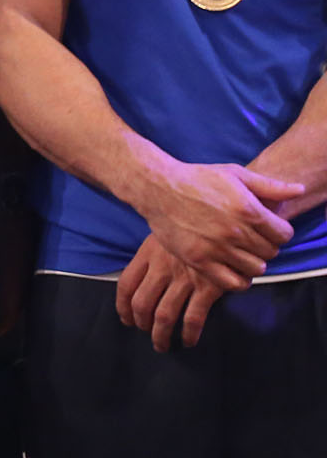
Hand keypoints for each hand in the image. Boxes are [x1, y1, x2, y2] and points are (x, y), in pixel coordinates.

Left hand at [117, 234, 229, 351]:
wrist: (225, 222)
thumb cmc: (195, 227)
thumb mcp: (166, 233)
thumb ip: (153, 253)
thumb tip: (142, 277)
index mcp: (148, 253)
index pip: (126, 284)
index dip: (123, 306)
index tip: (127, 318)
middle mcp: (163, 268)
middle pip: (142, 303)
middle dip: (141, 324)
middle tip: (145, 332)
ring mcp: (184, 279)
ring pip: (164, 315)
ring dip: (160, 335)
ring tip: (162, 345)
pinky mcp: (208, 288)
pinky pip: (193, 318)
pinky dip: (189, 334)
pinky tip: (189, 341)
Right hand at [136, 159, 301, 285]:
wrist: (157, 188)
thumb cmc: (198, 178)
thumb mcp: (235, 174)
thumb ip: (270, 185)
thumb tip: (299, 190)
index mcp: (248, 209)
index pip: (284, 234)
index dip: (279, 232)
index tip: (267, 229)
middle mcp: (235, 231)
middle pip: (271, 253)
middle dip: (265, 246)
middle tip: (251, 239)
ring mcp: (216, 248)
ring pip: (255, 269)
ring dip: (252, 262)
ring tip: (241, 252)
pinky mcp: (199, 260)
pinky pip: (232, 283)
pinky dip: (238, 279)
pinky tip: (233, 267)